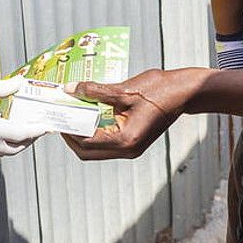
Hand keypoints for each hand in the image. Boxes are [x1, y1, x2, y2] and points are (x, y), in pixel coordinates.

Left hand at [61, 68, 209, 159]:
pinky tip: (90, 116)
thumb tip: (71, 89)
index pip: (86, 142)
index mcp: (125, 140)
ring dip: (83, 136)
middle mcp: (128, 150)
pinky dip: (96, 133)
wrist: (184, 93)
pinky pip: (108, 143)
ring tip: (73, 116)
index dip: (68, 131)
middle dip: (72, 137)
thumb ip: (95, 91)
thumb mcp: (124, 89)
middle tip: (62, 118)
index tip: (58, 116)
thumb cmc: (159, 90)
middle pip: (89, 152)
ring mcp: (132, 149)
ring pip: (97, 150)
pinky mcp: (134, 142)